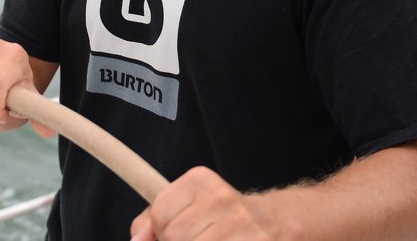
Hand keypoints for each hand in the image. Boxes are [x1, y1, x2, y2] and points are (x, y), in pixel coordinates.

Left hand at [130, 167, 279, 240]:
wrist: (279, 222)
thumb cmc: (224, 217)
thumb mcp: (189, 204)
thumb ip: (153, 219)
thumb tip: (138, 239)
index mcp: (201, 181)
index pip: (160, 215)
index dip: (160, 233)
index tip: (172, 233)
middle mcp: (222, 198)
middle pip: (175, 236)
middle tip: (197, 239)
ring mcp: (243, 224)